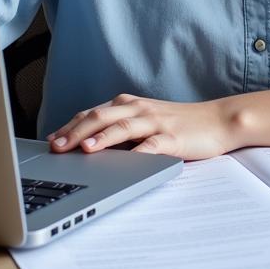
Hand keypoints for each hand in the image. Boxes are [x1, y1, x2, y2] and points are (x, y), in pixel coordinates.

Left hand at [47, 93, 237, 160]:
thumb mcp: (147, 121)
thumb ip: (122, 128)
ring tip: (82, 148)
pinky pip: (150, 145)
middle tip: (55, 146)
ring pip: (121, 126)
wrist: (219, 120)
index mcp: (130, 105)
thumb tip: (88, 144)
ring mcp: (155, 123)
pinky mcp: (171, 139)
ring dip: (100, 137)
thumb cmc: (180, 125)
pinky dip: (134, 153)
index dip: (69, 125)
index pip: (92, 113)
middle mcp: (139, 110)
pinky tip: (122, 163)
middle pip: (100, 116)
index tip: (50, 139)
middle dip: (75, 131)